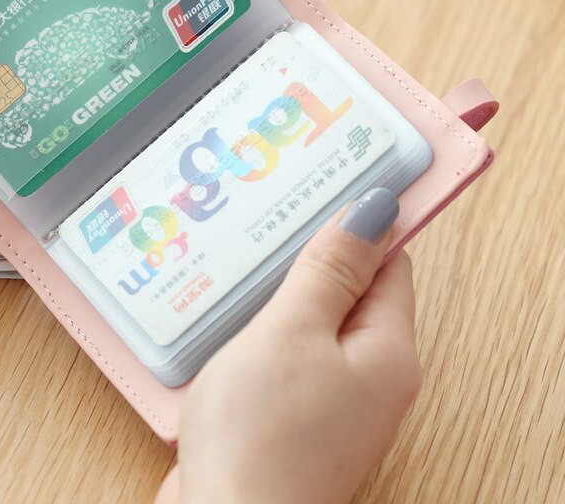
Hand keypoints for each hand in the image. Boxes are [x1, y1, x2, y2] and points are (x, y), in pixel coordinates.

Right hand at [156, 188, 420, 503]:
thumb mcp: (294, 330)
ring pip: (308, 323)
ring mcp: (328, 401)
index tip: (324, 182)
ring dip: (278, 292)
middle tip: (268, 211)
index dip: (360, 221)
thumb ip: (331, 270)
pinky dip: (260, 329)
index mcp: (387, 352)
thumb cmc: (262, 431)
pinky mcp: (290, 417)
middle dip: (309, 255)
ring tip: (238, 251)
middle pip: (347, 292)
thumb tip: (377, 210)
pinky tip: (225, 311)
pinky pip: (283, 355)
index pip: (389, 264)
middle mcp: (367, 378)